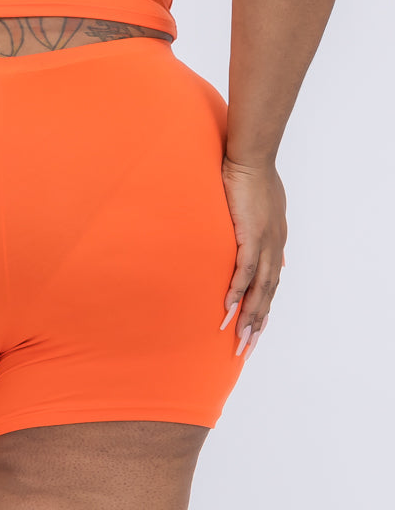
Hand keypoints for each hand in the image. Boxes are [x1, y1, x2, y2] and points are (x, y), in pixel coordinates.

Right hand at [219, 156, 286, 358]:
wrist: (251, 159)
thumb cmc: (254, 178)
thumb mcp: (270, 211)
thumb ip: (273, 237)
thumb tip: (282, 260)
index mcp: (276, 243)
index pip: (271, 285)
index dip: (263, 309)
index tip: (255, 332)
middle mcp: (274, 248)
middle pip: (268, 295)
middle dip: (257, 324)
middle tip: (245, 350)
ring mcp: (265, 243)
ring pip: (259, 289)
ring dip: (248, 316)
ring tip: (237, 338)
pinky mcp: (251, 235)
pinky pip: (244, 270)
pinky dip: (237, 291)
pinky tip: (227, 307)